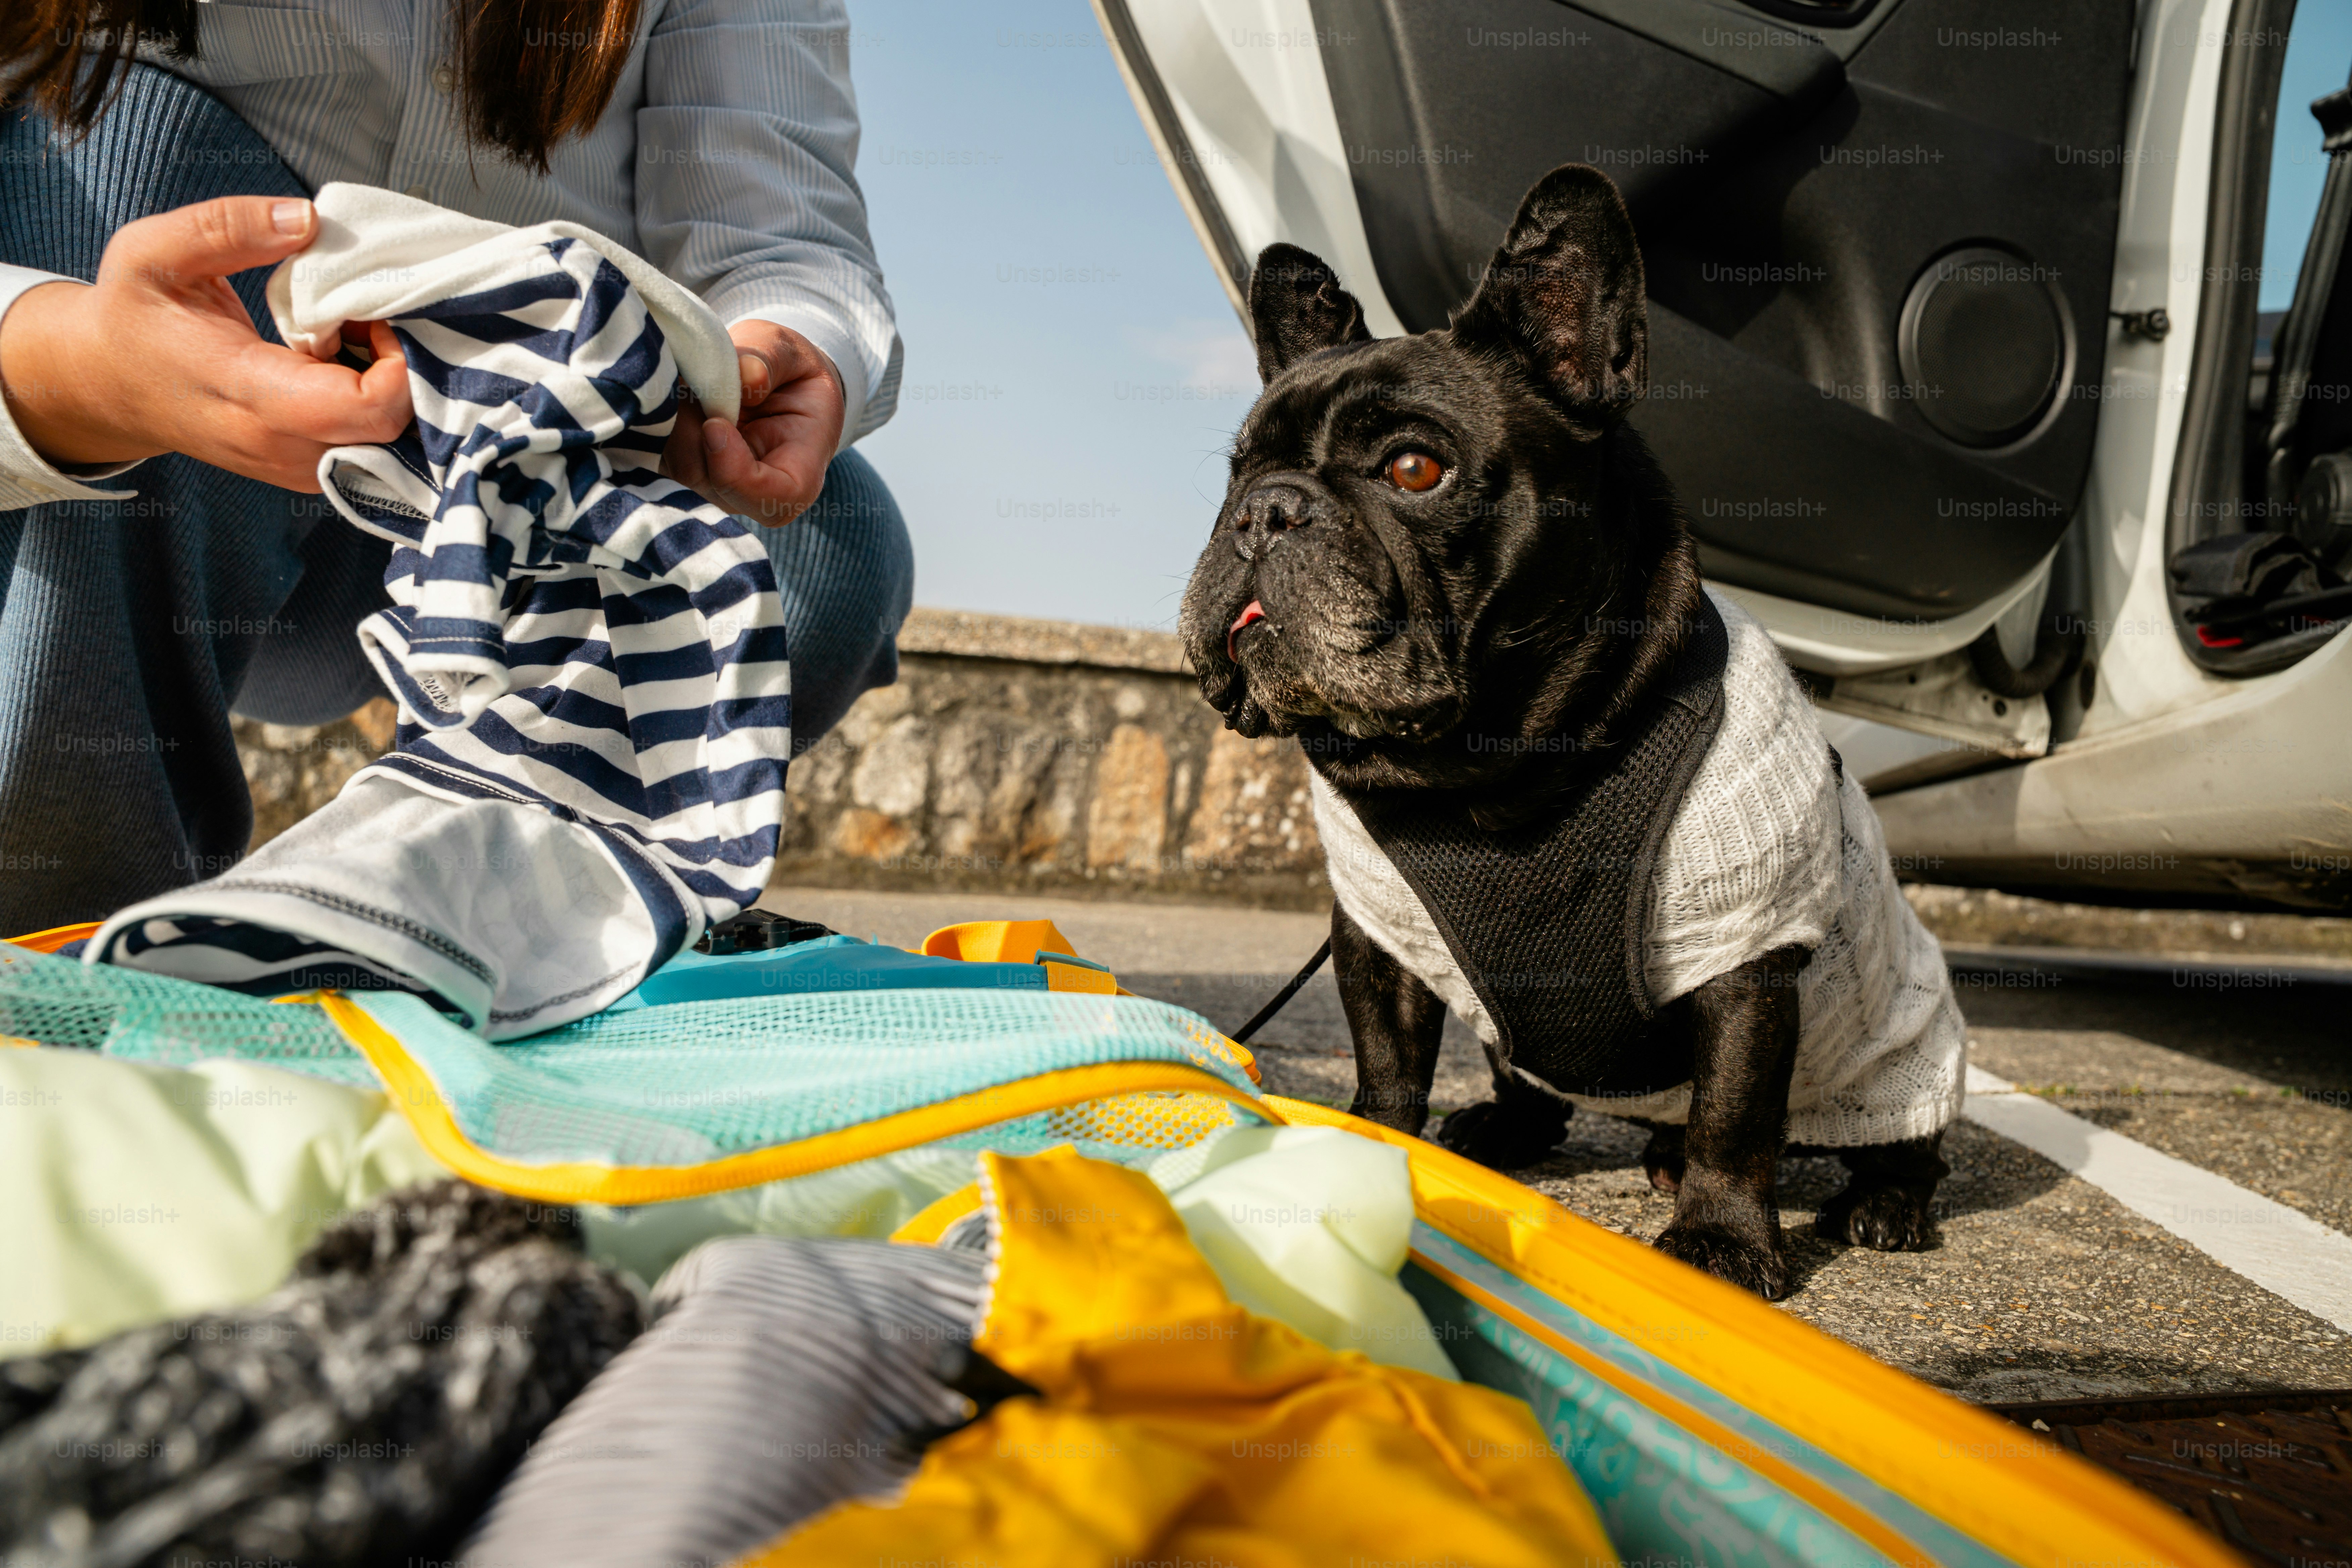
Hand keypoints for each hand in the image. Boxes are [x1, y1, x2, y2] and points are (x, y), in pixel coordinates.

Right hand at [0, 196, 410, 491]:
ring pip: (388, 448)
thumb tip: (307, 218)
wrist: (106, 384)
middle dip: (406, 373)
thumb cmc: (132, 316)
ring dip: (392, 392)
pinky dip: (376, 410)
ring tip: (358, 340)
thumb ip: (230, 227)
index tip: (377, 315)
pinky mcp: (303, 471)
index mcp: (248, 390)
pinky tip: (346, 365)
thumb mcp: (154, 251)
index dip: (399, 362)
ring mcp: (294, 467)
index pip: (366, 407)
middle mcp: (279, 443)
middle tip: (374, 320)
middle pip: (393, 432)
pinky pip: (369, 452)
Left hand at [664, 319, 844, 525]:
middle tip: (691, 375)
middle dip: (691, 429)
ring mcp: (711, 486)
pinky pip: (654, 454)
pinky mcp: (678, 471)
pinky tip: (669, 389)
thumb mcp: (791, 353)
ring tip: (686, 377)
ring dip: (670, 418)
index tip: (714, 424)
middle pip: (707, 481)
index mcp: (797, 476)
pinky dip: (655, 419)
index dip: (733, 469)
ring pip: (675, 467)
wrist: (774, 382)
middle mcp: (751, 494)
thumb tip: (747, 376)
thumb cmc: (790, 374)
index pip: (768, 498)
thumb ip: (773, 361)